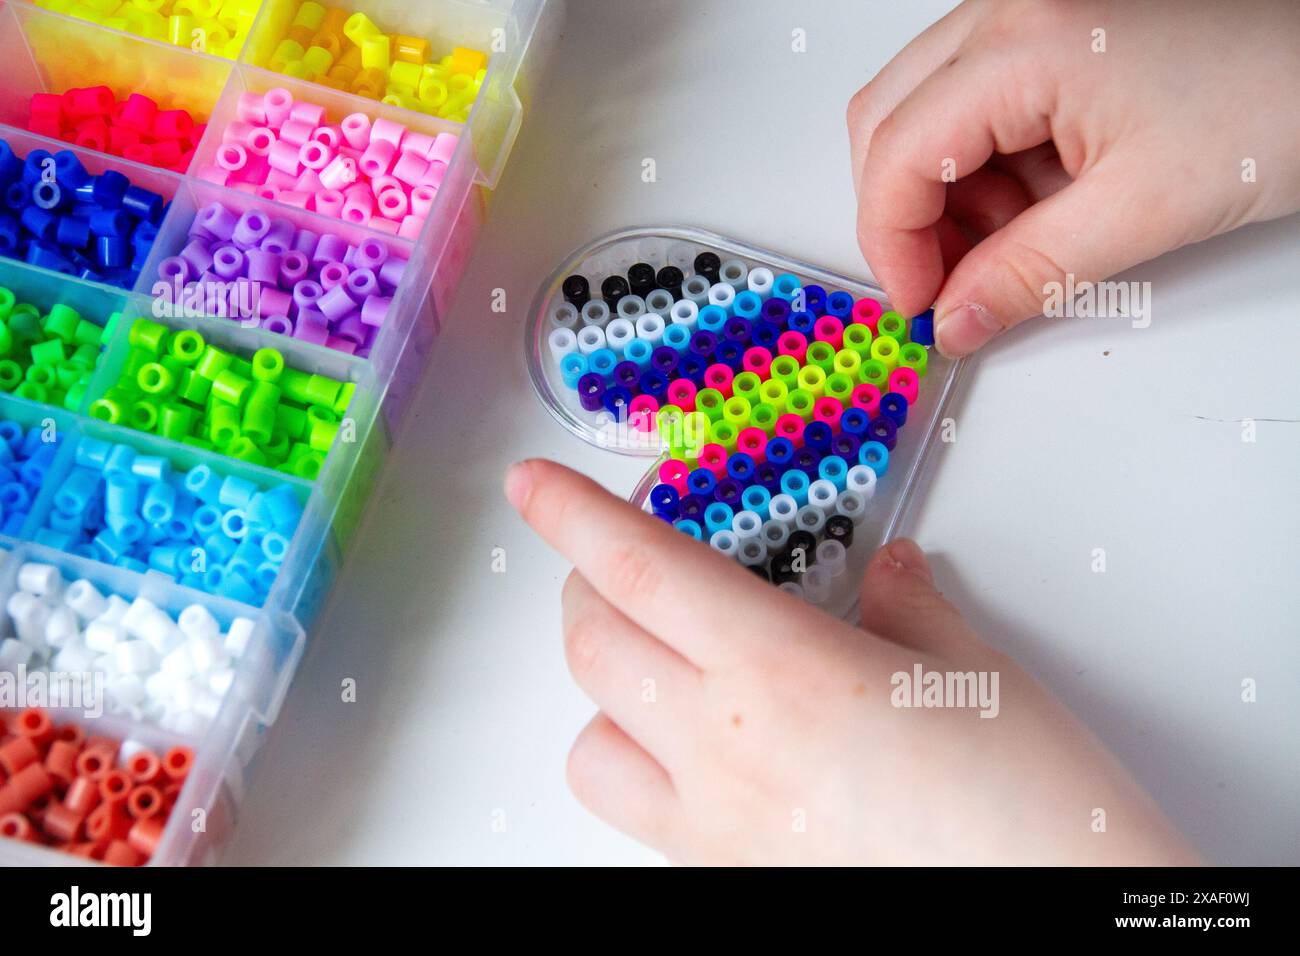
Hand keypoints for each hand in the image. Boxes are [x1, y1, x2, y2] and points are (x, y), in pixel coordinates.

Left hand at [505, 459, 1197, 864]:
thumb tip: (886, 573)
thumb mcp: (974, 670)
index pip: (637, 567)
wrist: (1051, 910)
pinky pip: (636, 808)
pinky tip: (693, 744)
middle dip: (588, 581)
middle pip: (592, 642)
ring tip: (656, 656)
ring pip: (589, 737)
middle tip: (628, 556)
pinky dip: (636, 760)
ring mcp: (714, 820)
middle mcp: (724, 746)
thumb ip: (908, 606)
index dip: (570, 513)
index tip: (534, 483)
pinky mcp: (723, 870)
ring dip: (603, 682)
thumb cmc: (1025, 807)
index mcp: (779, 669)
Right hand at [848, 0, 1299, 356]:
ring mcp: (1028, 12)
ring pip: (923, 113)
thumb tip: (954, 320)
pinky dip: (985, 166)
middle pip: (885, 122)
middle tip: (952, 283)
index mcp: (1022, 41)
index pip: (894, 154)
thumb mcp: (1142, 212)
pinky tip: (1040, 200)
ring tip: (1020, 240)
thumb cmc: (1280, 93)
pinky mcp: (1051, 28)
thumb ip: (1027, 275)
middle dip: (904, 216)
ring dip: (947, 194)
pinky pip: (972, 101)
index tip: (924, 306)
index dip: (891, 247)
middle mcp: (1010, 9)